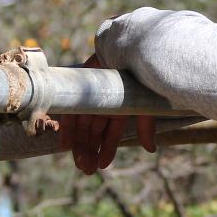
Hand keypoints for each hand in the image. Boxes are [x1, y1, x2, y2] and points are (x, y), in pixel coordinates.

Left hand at [53, 54, 156, 173]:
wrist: (123, 47)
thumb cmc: (139, 74)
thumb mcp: (143, 103)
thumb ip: (146, 127)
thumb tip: (151, 150)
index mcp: (120, 110)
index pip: (111, 135)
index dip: (107, 150)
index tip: (101, 166)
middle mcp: (104, 106)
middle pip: (94, 133)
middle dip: (90, 151)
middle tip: (86, 170)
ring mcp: (89, 98)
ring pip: (82, 126)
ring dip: (80, 145)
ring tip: (78, 162)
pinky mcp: (77, 89)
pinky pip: (71, 111)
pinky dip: (68, 127)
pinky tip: (66, 144)